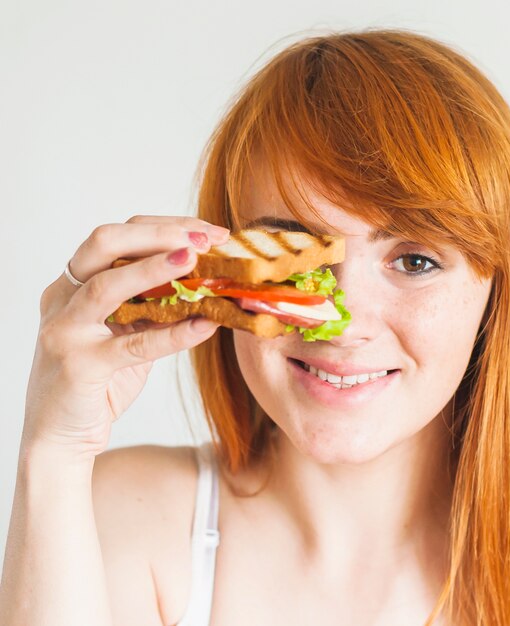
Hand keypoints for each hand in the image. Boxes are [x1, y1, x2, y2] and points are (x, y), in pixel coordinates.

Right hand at [22, 215, 228, 460]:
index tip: (209, 231)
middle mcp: (63, 298)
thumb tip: (206, 282)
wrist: (60, 437)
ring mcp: (65, 330)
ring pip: (108, 284)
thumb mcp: (125, 332)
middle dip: (160, 233)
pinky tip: (206, 325)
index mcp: (74, 283)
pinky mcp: (79, 366)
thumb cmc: (97, 381)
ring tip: (196, 258)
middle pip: (106, 243)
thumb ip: (152, 305)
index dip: (167, 226)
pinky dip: (174, 333)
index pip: (120, 236)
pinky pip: (133, 345)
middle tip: (206, 239)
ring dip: (156, 267)